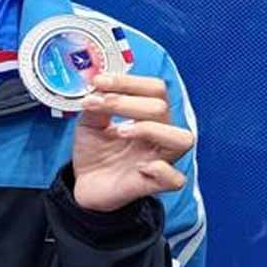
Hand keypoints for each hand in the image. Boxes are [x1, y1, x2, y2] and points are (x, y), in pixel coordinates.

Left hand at [72, 74, 194, 212]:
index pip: (154, 89)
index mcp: (146, 116)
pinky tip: (142, 166)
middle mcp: (158, 135)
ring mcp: (159, 159)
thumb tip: (100, 86)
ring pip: (182, 138)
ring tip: (120, 131)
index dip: (128, 82)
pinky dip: (163, 170)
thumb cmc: (95, 152)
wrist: (84, 183)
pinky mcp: (153, 185)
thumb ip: (97, 104)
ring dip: (150, 129)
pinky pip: (176, 179)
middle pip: (161, 108)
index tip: (99, 81)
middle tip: (98, 105)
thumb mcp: (89, 122)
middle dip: (126, 102)